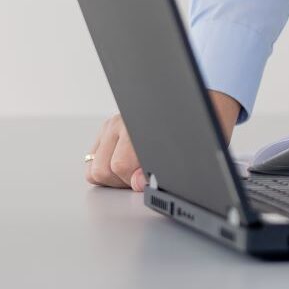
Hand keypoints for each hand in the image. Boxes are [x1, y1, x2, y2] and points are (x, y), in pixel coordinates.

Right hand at [84, 90, 240, 190]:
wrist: (192, 105)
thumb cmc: (195, 128)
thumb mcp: (189, 148)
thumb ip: (161, 168)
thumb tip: (138, 183)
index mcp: (140, 123)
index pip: (122, 164)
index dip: (137, 180)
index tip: (150, 182)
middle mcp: (122, 121)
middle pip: (105, 169)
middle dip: (124, 181)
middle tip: (145, 176)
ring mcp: (111, 125)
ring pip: (95, 167)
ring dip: (114, 177)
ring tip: (137, 171)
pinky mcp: (105, 131)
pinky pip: (93, 161)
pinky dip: (107, 169)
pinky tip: (127, 167)